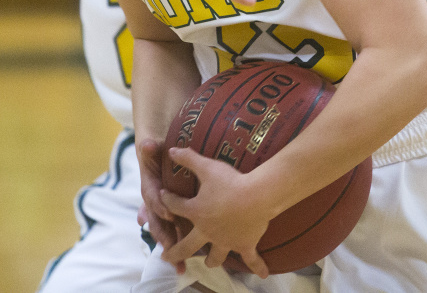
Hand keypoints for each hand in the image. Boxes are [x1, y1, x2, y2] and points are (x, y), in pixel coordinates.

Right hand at [137, 138, 181, 262]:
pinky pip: (179, 229)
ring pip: (167, 231)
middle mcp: (155, 201)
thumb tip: (146, 143)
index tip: (169, 214)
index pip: (152, 198)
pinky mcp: (177, 212)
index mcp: (149, 186)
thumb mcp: (154, 146)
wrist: (160, 152)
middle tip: (170, 250)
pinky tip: (195, 256)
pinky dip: (184, 242)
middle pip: (157, 222)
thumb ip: (150, 147)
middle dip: (163, 237)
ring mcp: (165, 209)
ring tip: (180, 265)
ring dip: (173, 247)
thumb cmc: (158, 151)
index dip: (159, 206)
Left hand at [159, 147, 269, 278]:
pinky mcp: (244, 244)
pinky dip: (258, 267)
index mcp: (196, 212)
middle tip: (165, 256)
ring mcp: (226, 241)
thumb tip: (171, 150)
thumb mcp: (207, 167)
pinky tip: (263, 276)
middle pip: (186, 246)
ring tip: (207, 263)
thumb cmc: (231, 181)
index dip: (167, 200)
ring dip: (210, 260)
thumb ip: (188, 159)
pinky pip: (251, 259)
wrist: (256, 196)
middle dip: (174, 251)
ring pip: (214, 256)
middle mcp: (207, 231)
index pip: (175, 207)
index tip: (164, 196)